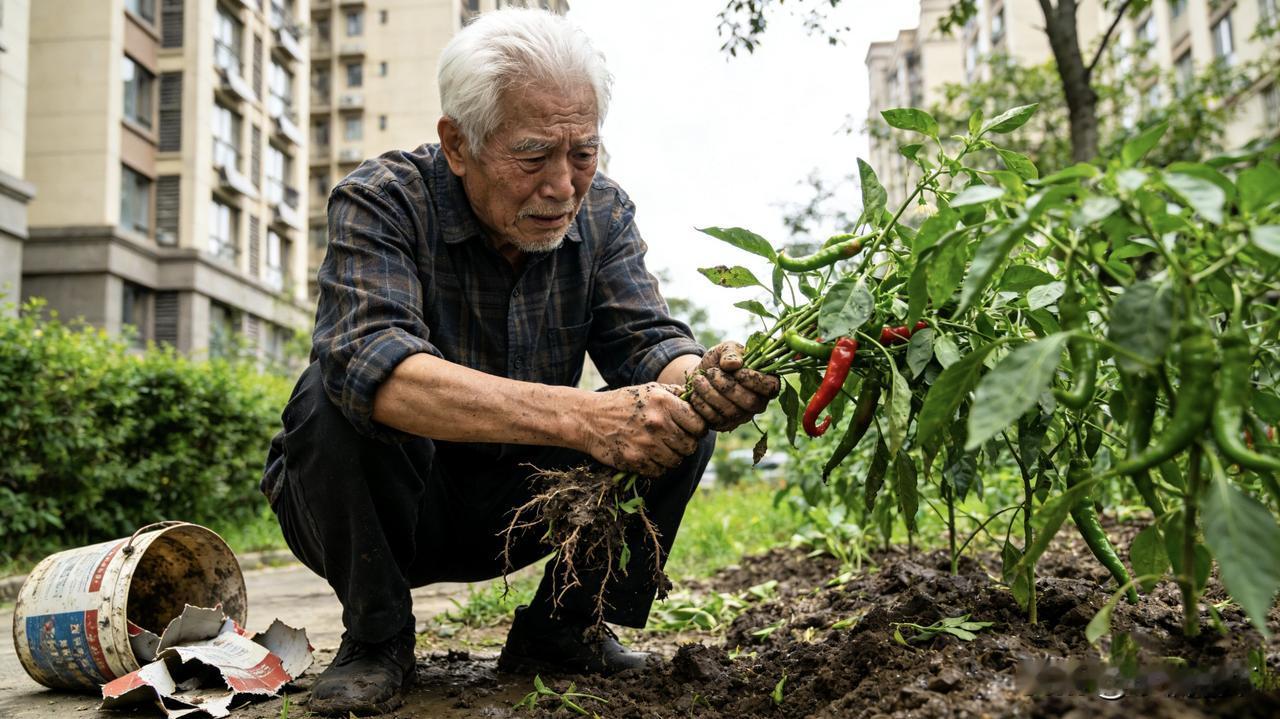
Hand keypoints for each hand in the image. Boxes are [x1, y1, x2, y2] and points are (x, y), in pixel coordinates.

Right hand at [580, 382, 706, 476]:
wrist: (590, 418)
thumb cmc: (624, 403)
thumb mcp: (650, 390)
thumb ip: (676, 394)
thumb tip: (699, 402)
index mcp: (663, 402)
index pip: (699, 425)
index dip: (697, 429)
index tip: (689, 429)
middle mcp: (657, 423)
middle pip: (690, 446)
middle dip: (684, 444)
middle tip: (673, 440)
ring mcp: (646, 444)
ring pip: (676, 461)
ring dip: (671, 456)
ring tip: (659, 447)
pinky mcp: (635, 460)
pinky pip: (659, 471)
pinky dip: (656, 467)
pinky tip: (648, 455)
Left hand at [689, 341, 780, 431]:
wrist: (699, 376)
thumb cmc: (718, 361)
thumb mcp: (725, 349)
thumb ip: (731, 352)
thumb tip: (733, 364)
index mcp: (765, 382)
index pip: (771, 387)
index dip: (755, 381)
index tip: (737, 372)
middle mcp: (758, 403)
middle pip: (750, 402)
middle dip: (728, 386)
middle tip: (711, 373)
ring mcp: (742, 417)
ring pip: (731, 412)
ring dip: (711, 394)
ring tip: (698, 380)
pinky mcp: (725, 425)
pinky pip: (716, 420)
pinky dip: (702, 405)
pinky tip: (695, 393)